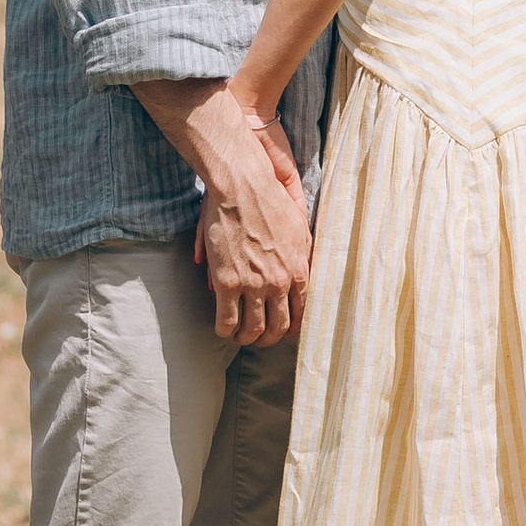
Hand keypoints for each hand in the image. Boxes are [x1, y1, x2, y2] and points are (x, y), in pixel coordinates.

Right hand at [194, 126, 312, 345]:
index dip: (291, 329)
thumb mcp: (300, 230)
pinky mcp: (227, 281)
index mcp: (300, 271)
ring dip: (246, 338)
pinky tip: (223, 328)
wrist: (242, 186)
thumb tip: (298, 281)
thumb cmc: (271, 201)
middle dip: (268, 339)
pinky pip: (226, 320)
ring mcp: (253, 284)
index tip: (283, 331)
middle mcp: (279, 282)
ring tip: (240, 336)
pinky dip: (224, 329)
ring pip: (252, 330)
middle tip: (260, 338)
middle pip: (278, 329)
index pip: (302, 315)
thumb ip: (301, 258)